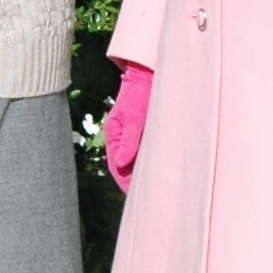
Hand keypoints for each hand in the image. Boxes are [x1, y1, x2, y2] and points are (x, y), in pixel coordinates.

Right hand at [102, 63, 151, 192]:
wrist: (149, 76)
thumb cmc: (140, 95)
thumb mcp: (135, 118)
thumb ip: (129, 141)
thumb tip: (121, 164)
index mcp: (113, 135)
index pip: (116, 165)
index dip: (124, 181)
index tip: (133, 194)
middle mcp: (121, 138)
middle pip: (125, 165)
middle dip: (133, 180)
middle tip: (147, 196)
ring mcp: (133, 136)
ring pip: (136, 160)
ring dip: (142, 172)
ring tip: (154, 187)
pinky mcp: (144, 132)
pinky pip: (146, 152)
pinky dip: (150, 162)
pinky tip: (159, 170)